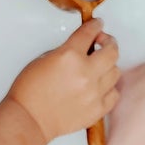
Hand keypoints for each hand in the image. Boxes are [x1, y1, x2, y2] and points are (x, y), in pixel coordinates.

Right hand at [10, 18, 120, 140]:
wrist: (29, 119)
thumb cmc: (30, 92)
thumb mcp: (43, 59)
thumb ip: (67, 51)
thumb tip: (82, 49)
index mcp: (70, 56)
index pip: (89, 33)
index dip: (95, 26)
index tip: (98, 24)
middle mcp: (85, 73)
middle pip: (112, 51)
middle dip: (109, 42)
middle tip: (104, 42)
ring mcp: (94, 92)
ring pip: (115, 72)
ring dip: (109, 65)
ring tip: (101, 66)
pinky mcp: (97, 109)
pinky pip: (114, 94)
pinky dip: (110, 88)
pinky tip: (102, 86)